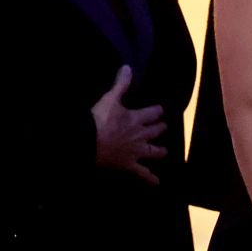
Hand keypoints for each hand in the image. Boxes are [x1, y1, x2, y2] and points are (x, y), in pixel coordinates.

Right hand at [92, 66, 166, 185]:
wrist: (87, 144)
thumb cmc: (98, 120)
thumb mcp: (109, 99)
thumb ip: (120, 84)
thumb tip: (128, 67)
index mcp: (136, 118)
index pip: (153, 112)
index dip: (157, 111)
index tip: (160, 110)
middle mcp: (140, 135)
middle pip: (155, 131)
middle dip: (159, 128)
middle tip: (162, 127)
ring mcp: (136, 151)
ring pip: (153, 151)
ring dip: (159, 151)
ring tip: (164, 152)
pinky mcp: (128, 165)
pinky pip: (142, 174)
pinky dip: (150, 179)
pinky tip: (157, 183)